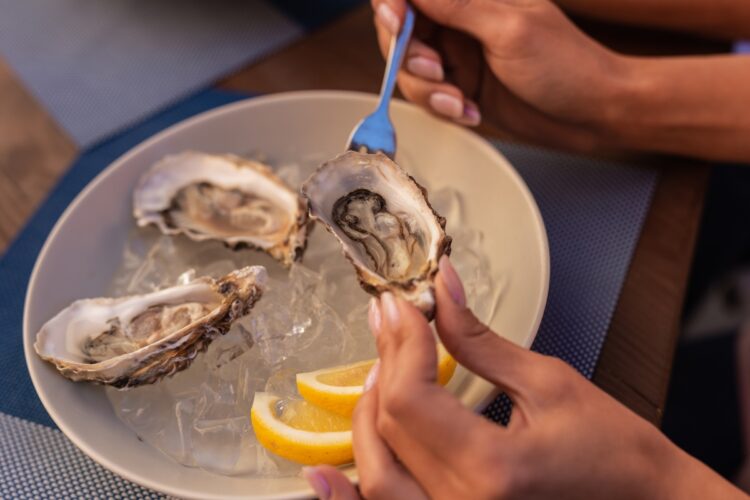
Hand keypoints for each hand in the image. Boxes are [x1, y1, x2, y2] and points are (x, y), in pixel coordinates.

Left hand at [303, 257, 746, 498]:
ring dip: (367, 417)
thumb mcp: (550, 383)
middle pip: (388, 428)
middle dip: (385, 365)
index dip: (400, 344)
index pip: (411, 398)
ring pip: (377, 472)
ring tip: (377, 371)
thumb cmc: (616, 453)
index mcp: (492, 470)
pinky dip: (353, 493)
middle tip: (391, 322)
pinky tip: (324, 474)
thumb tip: (443, 288)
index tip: (401, 307)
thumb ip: (481, 339)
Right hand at [370, 0, 629, 152]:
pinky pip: (428, 96)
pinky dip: (441, 107)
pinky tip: (469, 112)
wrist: (591, 113)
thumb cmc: (565, 64)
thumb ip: (457, 4)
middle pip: (400, 30)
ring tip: (458, 101)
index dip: (393, 6)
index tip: (396, 24)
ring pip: (408, 69)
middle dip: (409, 55)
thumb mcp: (509, 28)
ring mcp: (457, 55)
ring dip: (427, 89)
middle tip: (436, 71)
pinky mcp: (459, 87)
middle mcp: (459, 20)